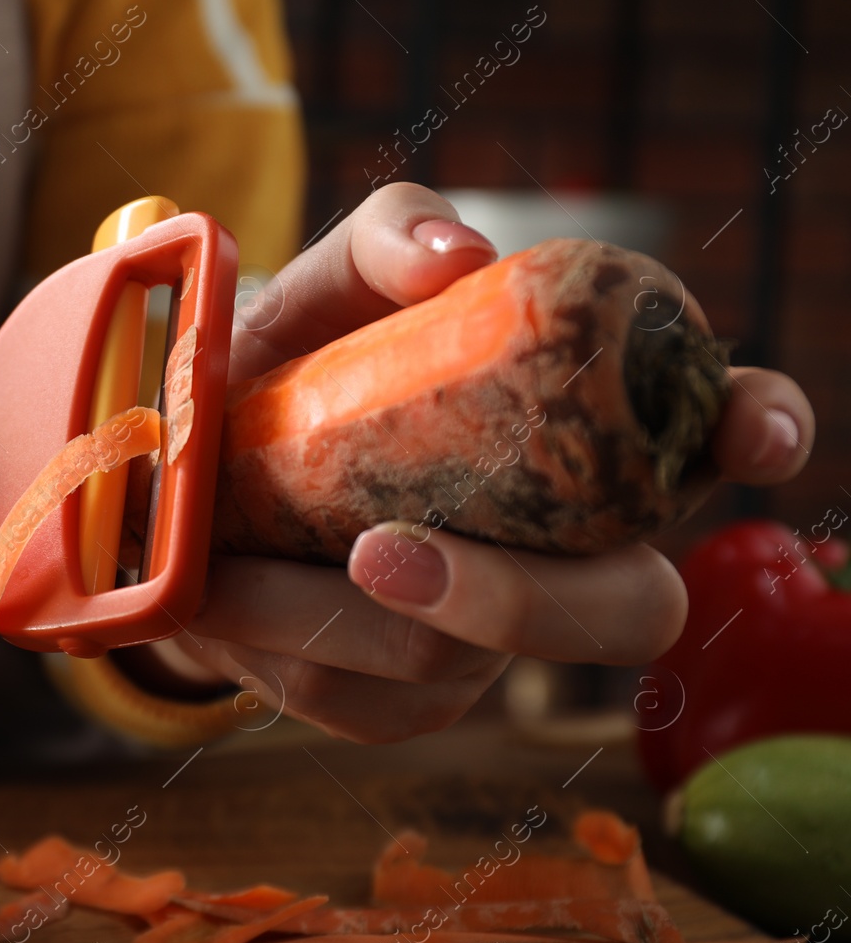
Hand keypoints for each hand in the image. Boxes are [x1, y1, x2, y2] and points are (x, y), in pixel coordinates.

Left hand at [151, 183, 814, 741]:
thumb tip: (455, 261)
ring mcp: (488, 644)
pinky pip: (362, 701)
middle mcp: (561, 551)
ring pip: (456, 666)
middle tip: (378, 551)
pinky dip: (278, 642)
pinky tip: (221, 594)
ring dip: (328, 614)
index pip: (710, 433)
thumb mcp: (326, 284)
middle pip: (624, 612)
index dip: (754, 431)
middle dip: (512, 600)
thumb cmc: (291, 364)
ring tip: (225, 558)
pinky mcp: (405, 704)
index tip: (752, 434)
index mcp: (575, 432)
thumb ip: (389, 238)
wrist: (187, 473)